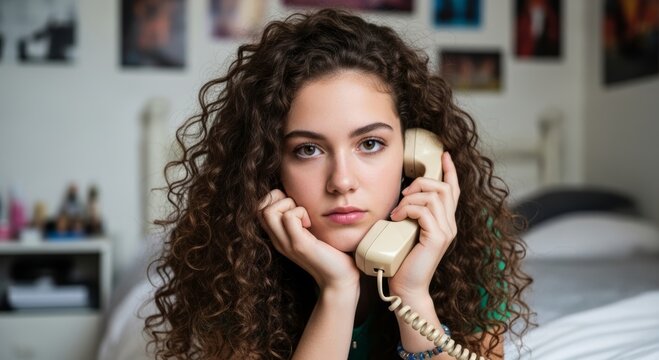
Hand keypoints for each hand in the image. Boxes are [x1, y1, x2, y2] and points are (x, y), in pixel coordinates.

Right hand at [258, 189, 359, 290]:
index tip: (296, 207)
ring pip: (268, 211)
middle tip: (300, 210)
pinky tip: (311, 223)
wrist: (339, 279)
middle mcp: (278, 240)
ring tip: (305, 217)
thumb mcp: (311, 233)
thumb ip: (302, 220)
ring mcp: (286, 243)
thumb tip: (302, 198)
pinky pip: (288, 217)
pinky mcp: (299, 245)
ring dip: (289, 205)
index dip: (275, 200)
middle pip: (260, 209)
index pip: (260, 210)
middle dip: (279, 199)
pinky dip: (300, 212)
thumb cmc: (330, 253)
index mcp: (279, 237)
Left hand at [387, 152, 459, 297]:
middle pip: (444, 188)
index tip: (444, 155)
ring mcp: (446, 232)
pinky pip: (425, 211)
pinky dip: (408, 209)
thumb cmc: (403, 260)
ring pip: (434, 196)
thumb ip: (412, 215)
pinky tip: (397, 218)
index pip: (454, 190)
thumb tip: (403, 195)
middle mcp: (450, 225)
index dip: (450, 171)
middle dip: (421, 183)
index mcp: (445, 222)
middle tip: (404, 194)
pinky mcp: (437, 238)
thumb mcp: (409, 230)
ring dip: (411, 198)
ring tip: (397, 211)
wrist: (406, 287)